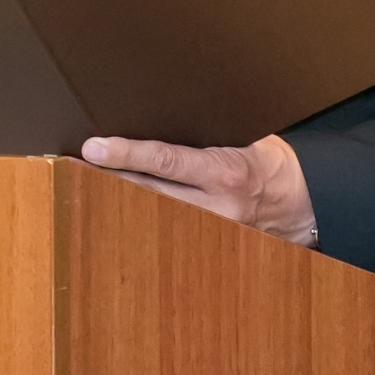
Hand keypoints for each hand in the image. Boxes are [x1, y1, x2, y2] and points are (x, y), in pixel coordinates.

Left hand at [80, 134, 317, 246]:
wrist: (304, 203)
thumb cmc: (270, 162)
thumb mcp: (242, 137)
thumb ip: (203, 137)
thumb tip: (155, 125)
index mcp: (226, 171)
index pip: (166, 161)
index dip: (127, 153)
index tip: (94, 148)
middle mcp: (217, 208)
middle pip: (148, 195)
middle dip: (108, 182)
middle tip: (69, 168)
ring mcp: (212, 235)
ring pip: (151, 219)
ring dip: (116, 206)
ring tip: (79, 192)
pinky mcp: (209, 250)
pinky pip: (166, 236)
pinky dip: (140, 225)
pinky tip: (113, 220)